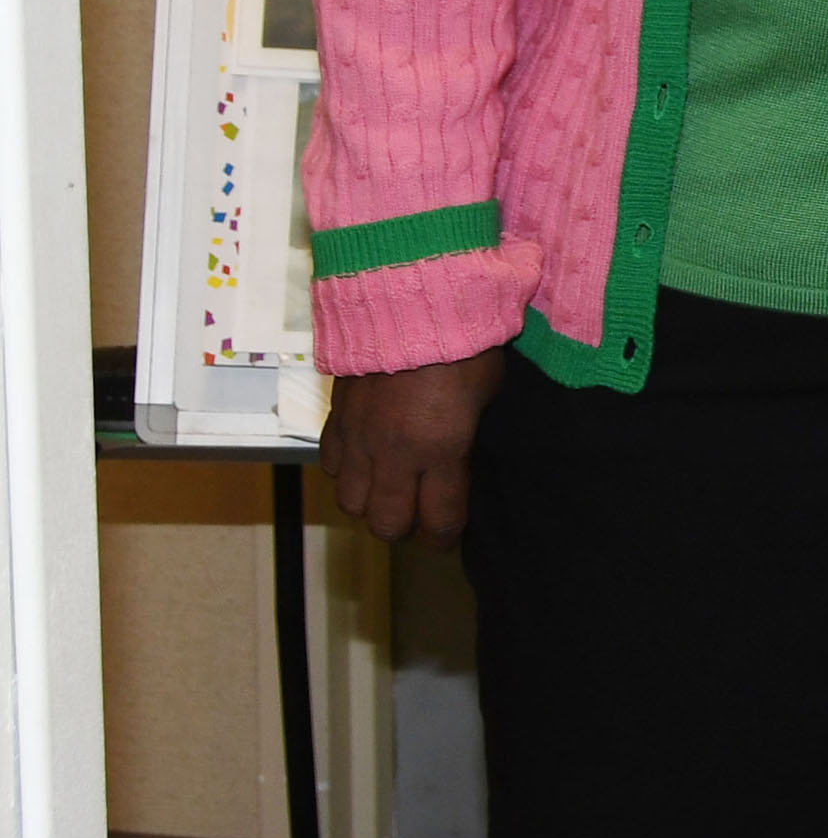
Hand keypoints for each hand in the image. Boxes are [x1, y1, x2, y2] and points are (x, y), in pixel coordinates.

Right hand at [319, 350, 508, 545]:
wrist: (410, 300)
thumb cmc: (465, 344)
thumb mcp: (487, 395)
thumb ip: (469, 436)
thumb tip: (463, 463)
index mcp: (440, 450)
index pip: (438, 520)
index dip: (445, 537)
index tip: (449, 537)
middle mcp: (394, 453)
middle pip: (387, 523)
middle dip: (405, 528)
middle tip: (420, 516)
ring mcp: (359, 436)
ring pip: (351, 502)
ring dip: (371, 504)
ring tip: (391, 491)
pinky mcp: (337, 417)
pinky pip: (331, 465)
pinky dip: (347, 473)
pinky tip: (366, 461)